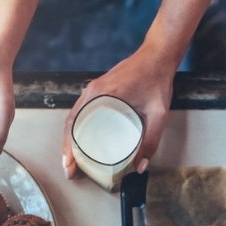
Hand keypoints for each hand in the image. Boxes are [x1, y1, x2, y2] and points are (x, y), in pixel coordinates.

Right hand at [62, 48, 175, 179]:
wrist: (158, 56)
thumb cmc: (157, 81)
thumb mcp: (158, 114)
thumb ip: (151, 141)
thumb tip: (141, 166)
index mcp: (102, 94)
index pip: (75, 123)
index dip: (69, 147)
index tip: (69, 164)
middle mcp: (93, 91)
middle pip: (70, 123)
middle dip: (67, 148)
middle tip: (70, 169)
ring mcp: (94, 89)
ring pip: (74, 117)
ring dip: (70, 139)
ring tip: (73, 160)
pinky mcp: (98, 89)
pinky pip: (82, 110)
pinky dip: (77, 127)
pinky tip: (81, 140)